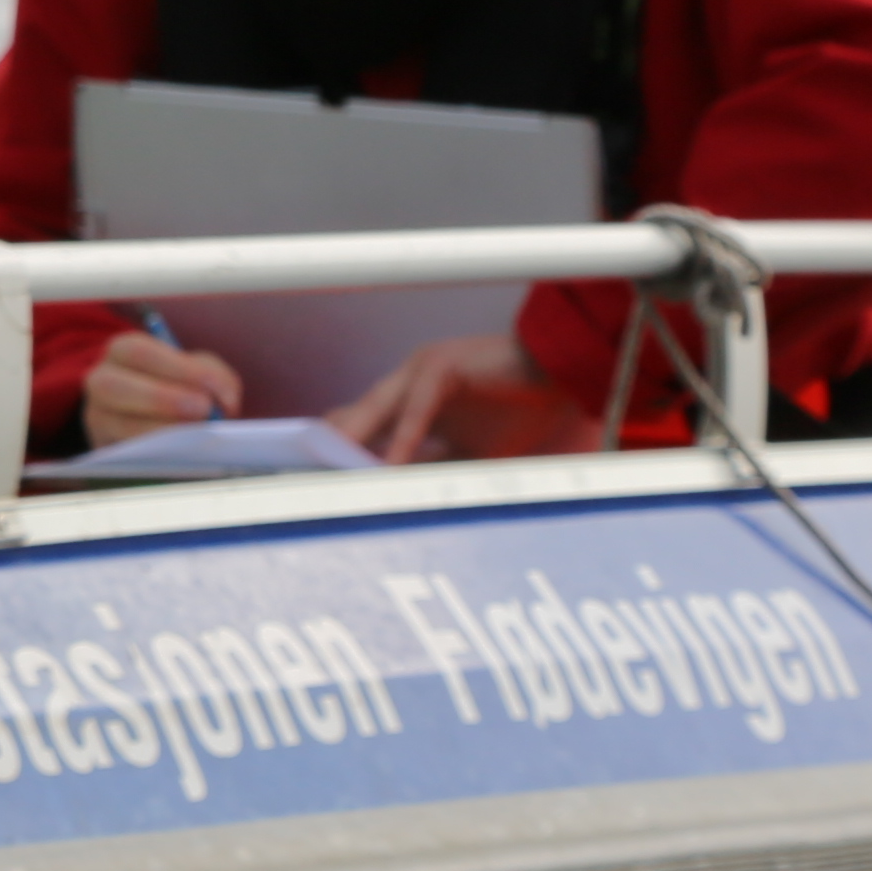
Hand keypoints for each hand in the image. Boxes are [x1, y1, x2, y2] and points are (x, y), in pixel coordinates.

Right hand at [80, 331, 248, 445]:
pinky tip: (186, 454)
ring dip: (162, 430)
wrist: (159, 416)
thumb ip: (215, 377)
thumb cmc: (180, 386)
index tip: (214, 388)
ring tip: (198, 435)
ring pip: (118, 424)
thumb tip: (225, 402)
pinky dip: (159, 455)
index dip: (178, 370)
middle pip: (114, 386)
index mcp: (123, 351)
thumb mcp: (198, 371)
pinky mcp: (107, 448)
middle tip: (204, 410)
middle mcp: (101, 381)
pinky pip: (127, 454)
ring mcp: (100, 417)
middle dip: (162, 399)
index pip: (140, 352)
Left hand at [330, 332, 598, 464]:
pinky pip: (415, 410)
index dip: (343, 454)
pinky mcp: (440, 368)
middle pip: (359, 418)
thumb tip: (409, 502)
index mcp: (411, 402)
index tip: (319, 485)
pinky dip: (402, 440)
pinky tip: (389, 466)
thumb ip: (440, 469)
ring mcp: (419, 371)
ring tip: (334, 476)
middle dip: (334, 449)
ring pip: (376, 410)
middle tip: (310, 482)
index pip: (365, 429)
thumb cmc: (523, 411)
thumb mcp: (473, 453)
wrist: (561, 372)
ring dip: (355, 444)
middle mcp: (407, 384)